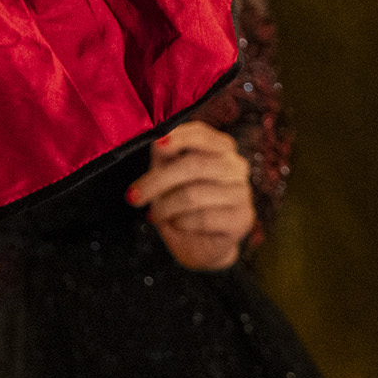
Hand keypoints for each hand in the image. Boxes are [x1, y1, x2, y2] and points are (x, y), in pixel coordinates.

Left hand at [127, 121, 254, 270]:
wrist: (194, 243)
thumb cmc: (178, 202)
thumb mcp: (166, 173)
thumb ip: (165, 153)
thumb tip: (157, 138)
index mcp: (220, 148)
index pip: (201, 134)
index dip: (179, 137)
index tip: (157, 144)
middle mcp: (236, 166)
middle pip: (194, 165)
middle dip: (157, 181)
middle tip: (134, 196)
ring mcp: (243, 193)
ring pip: (194, 194)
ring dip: (166, 207)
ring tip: (156, 214)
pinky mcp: (242, 219)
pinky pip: (203, 218)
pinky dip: (181, 223)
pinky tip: (178, 224)